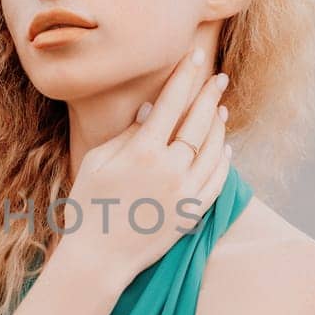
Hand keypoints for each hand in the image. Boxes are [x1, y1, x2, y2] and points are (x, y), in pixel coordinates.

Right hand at [56, 47, 231, 286]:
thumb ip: (127, 134)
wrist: (99, 258)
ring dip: (219, 124)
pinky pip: (218, 180)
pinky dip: (224, 160)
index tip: (196, 56)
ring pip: (213, 149)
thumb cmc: (89, 206)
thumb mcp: (97, 162)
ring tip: (220, 108)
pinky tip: (224, 147)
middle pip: (198, 121)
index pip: (171, 103)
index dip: (185, 76)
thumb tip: (153, 110)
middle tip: (219, 77)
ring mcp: (185, 192)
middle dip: (209, 94)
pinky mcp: (193, 213)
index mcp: (142, 152)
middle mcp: (169, 169)